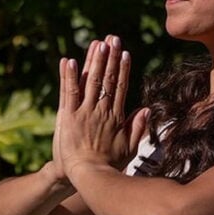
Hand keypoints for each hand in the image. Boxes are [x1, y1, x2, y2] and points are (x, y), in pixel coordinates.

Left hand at [57, 36, 147, 183]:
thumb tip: (145, 109)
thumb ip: (137, 127)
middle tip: (112, 38)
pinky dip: (69, 76)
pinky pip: (68, 92)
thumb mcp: (129, 148)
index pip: (121, 86)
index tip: (125, 53)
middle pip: (107, 78)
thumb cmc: (108, 165)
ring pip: (90, 81)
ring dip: (94, 60)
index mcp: (116, 116)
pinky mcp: (68, 116)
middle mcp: (101, 110)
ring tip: (97, 43)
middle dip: (110, 57)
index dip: (123, 68)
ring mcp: (84, 112)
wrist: (87, 176)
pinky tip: (70, 61)